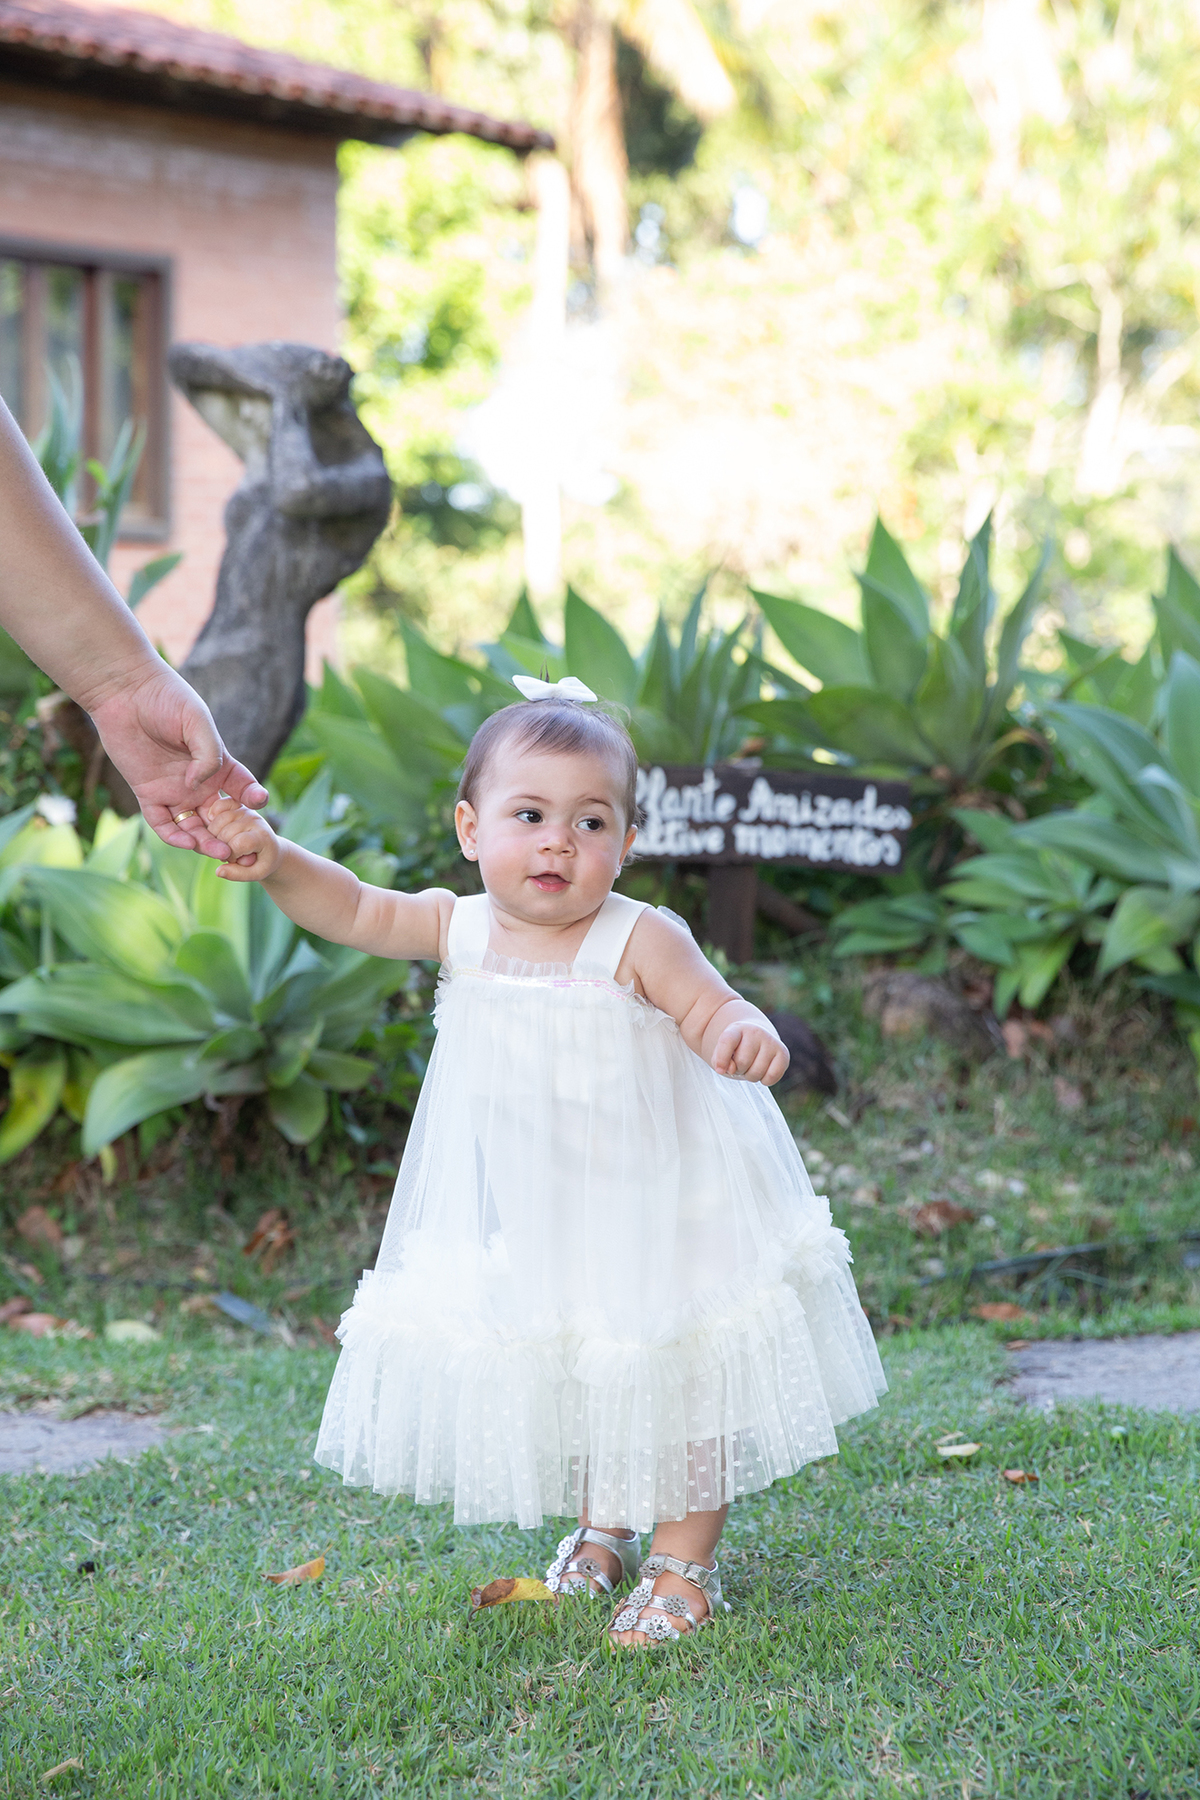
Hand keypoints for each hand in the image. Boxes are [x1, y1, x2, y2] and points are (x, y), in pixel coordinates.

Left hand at [87, 665, 268, 858]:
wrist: (125, 693)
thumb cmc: (166, 699)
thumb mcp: (197, 721)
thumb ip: (208, 754)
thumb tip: (199, 785)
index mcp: (217, 764)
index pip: (242, 788)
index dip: (253, 797)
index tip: (259, 802)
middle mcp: (198, 782)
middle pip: (220, 817)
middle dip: (232, 834)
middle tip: (241, 848)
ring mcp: (173, 790)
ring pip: (193, 826)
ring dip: (206, 842)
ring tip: (219, 852)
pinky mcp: (148, 793)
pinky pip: (162, 823)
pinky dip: (174, 836)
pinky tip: (187, 842)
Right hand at [205, 796, 280, 880]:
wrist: (271, 847)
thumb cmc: (263, 862)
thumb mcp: (256, 874)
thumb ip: (238, 875)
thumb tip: (218, 871)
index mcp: (262, 836)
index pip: (237, 844)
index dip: (231, 856)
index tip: (236, 861)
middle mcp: (254, 820)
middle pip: (224, 833)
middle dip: (221, 848)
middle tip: (230, 854)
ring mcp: (245, 811)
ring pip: (218, 821)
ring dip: (214, 835)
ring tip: (225, 844)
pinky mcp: (238, 805)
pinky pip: (219, 805)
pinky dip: (213, 815)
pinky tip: (214, 826)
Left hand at [711, 1021, 789, 1085]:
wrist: (756, 1037)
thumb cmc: (737, 1049)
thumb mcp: (722, 1053)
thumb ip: (719, 1061)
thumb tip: (731, 1069)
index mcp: (736, 1029)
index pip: (727, 1041)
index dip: (722, 1058)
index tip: (719, 1070)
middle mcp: (756, 1031)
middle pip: (742, 1062)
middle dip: (739, 1070)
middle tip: (741, 1064)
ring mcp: (771, 1041)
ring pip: (757, 1072)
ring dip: (751, 1076)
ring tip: (751, 1066)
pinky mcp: (783, 1053)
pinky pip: (772, 1076)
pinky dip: (765, 1080)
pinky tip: (763, 1071)